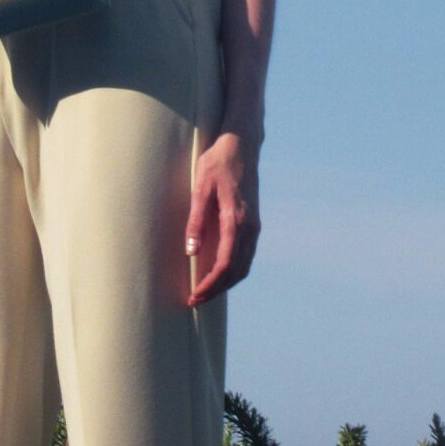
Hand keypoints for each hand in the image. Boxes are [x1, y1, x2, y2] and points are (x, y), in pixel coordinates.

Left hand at [185, 131, 260, 305]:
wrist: (241, 145)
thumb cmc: (217, 163)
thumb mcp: (201, 188)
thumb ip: (196, 220)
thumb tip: (190, 252)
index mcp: (236, 220)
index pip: (226, 264)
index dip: (210, 284)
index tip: (194, 296)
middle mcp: (250, 227)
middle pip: (237, 271)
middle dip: (216, 289)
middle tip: (195, 300)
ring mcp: (254, 226)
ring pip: (244, 266)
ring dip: (226, 283)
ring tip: (205, 291)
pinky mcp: (253, 222)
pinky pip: (247, 255)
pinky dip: (234, 271)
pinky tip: (220, 273)